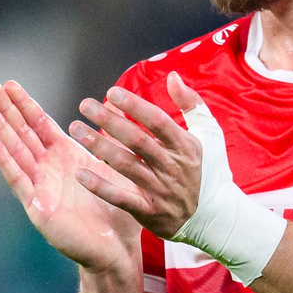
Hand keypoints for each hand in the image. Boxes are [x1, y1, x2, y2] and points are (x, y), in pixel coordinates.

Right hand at [0, 80, 143, 273]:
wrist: (117, 250)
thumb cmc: (118, 211)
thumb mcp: (116, 168)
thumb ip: (111, 136)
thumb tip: (115, 104)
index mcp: (66, 156)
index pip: (40, 124)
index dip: (25, 104)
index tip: (9, 83)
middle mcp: (49, 169)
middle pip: (23, 132)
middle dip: (6, 109)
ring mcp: (40, 187)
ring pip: (16, 151)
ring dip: (0, 128)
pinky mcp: (38, 207)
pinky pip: (19, 180)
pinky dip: (5, 161)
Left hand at [70, 72, 205, 239]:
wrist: (215, 216)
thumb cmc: (209, 168)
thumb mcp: (209, 133)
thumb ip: (191, 103)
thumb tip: (173, 76)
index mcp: (185, 146)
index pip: (158, 121)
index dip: (135, 106)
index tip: (111, 93)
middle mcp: (172, 166)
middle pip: (137, 141)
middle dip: (109, 121)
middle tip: (85, 105)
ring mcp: (161, 190)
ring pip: (126, 166)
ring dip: (99, 147)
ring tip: (77, 129)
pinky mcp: (150, 212)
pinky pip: (122, 199)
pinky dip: (101, 187)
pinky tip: (81, 173)